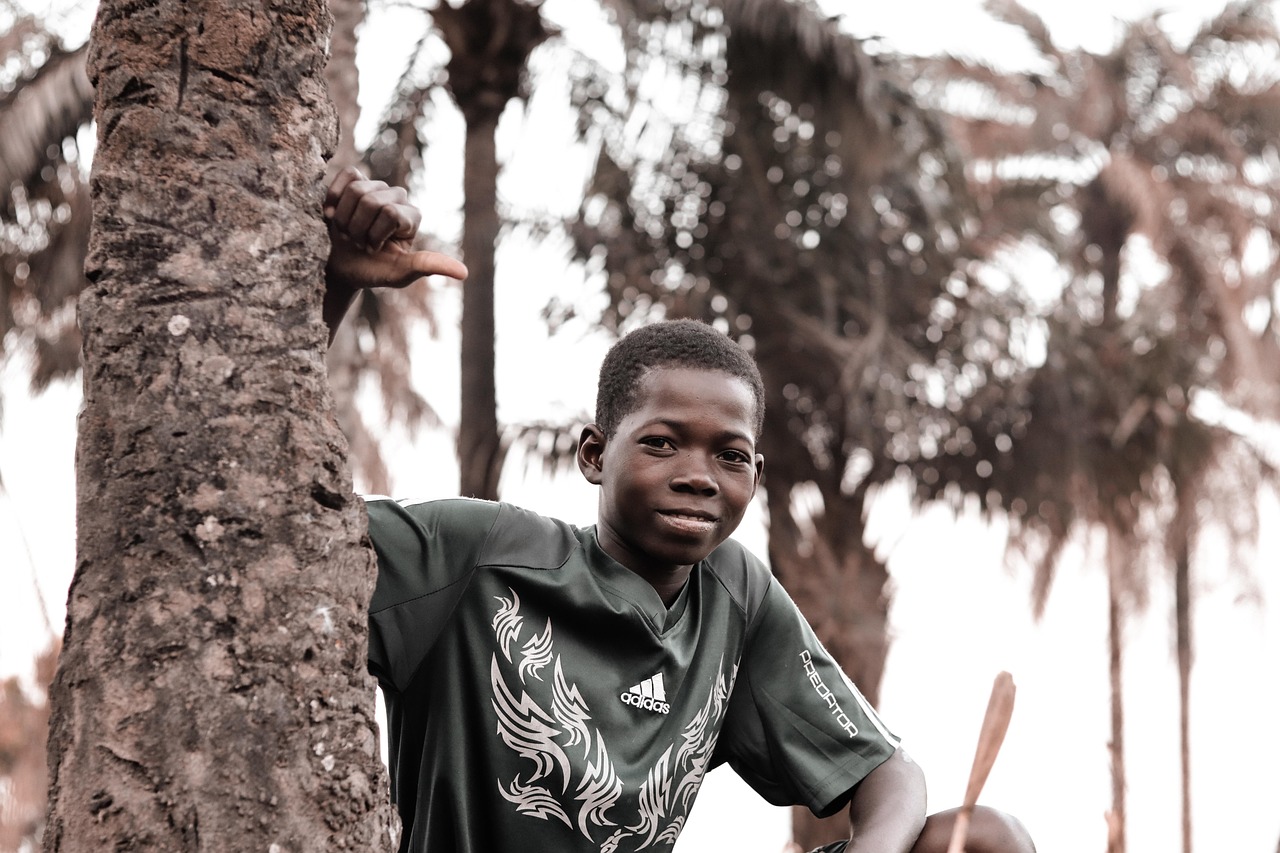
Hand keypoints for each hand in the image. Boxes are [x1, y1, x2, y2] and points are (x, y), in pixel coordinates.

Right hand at [324, 166, 466, 291]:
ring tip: (348, 230)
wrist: (343, 268)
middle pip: (371, 201)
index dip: (374, 234)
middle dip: (358, 227)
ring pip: (357, 190)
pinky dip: (334, 198)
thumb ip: (429, 266)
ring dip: (345, 217)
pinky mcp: (356, 179)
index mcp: (413, 216)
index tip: (373, 250)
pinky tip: (333, 214)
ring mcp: (377, 186)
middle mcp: (399, 197)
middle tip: (358, 242)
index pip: (390, 213)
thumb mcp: (401, 273)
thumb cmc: (373, 271)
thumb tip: (464, 273)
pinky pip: (346, 176)